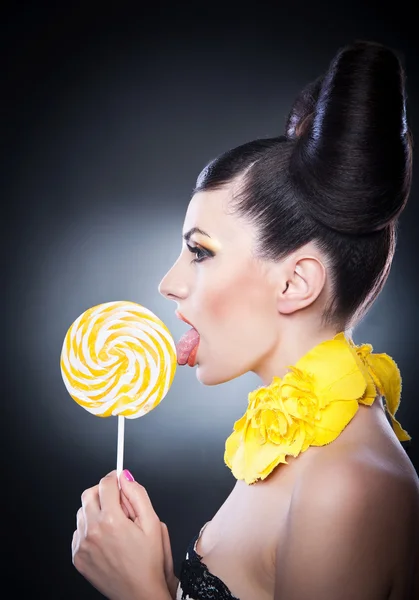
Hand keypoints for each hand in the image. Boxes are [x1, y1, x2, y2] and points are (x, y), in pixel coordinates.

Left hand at [72, 470, 168, 599]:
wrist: (139, 593)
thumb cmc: (149, 561)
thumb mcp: (153, 523)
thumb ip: (138, 495)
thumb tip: (126, 477)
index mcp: (112, 520)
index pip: (105, 484)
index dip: (114, 477)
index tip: (119, 478)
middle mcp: (93, 531)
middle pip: (89, 494)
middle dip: (102, 491)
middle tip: (117, 500)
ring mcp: (82, 545)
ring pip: (82, 512)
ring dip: (95, 509)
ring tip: (113, 523)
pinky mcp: (77, 556)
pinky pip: (79, 531)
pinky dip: (90, 528)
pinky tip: (105, 538)